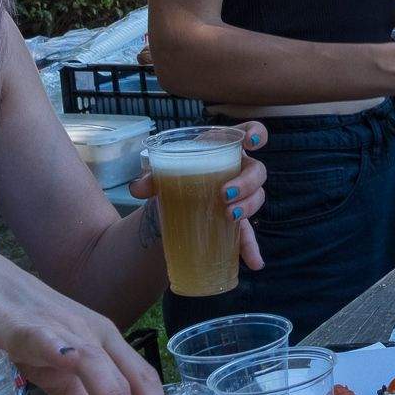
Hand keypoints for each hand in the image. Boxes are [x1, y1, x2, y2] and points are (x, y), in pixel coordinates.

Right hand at [0, 252, 173, 394]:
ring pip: (105, 371)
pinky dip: (73, 365)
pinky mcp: (33, 332)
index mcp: (105, 344)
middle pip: (137, 378)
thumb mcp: (56, 370)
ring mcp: (67, 331)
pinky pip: (58, 348)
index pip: (144, 380)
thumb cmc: (23, 328)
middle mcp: (96, 335)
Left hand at [130, 121, 269, 270]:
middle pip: (256, 171)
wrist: (171, 206)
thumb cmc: (174, 179)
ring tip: (230, 217)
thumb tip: (137, 188)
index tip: (250, 143)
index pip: (249, 132)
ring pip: (257, 197)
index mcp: (223, 149)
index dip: (256, 133)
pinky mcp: (236, 221)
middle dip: (246, 182)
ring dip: (248, 206)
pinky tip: (254, 262)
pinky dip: (252, 248)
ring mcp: (240, 196)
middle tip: (224, 194)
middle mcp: (237, 170)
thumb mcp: (162, 176)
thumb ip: (151, 179)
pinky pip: (249, 234)